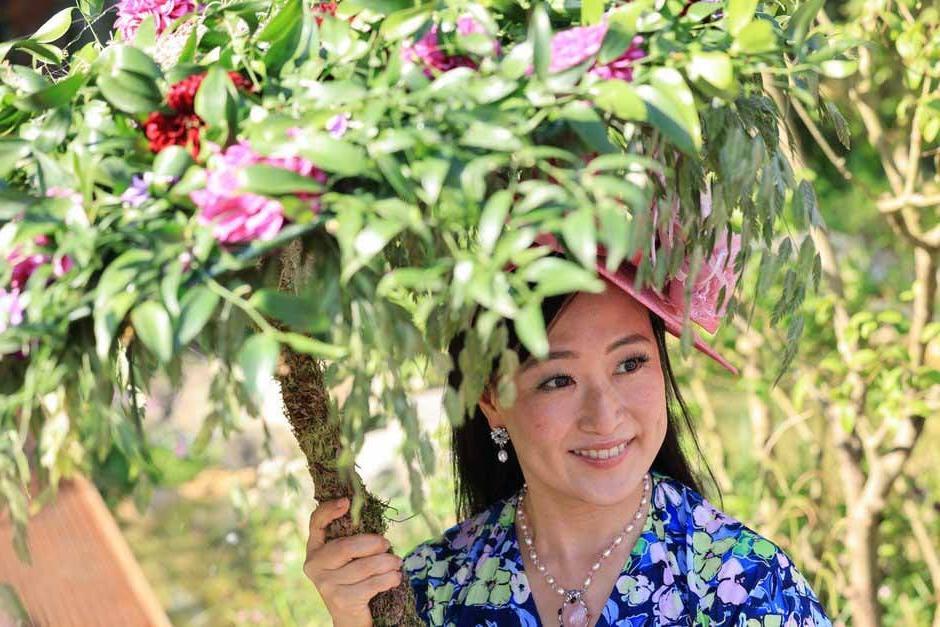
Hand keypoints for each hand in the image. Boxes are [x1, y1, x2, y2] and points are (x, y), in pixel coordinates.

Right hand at [303, 498, 402, 626]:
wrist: (350, 617)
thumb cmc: (353, 579)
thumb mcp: (349, 557)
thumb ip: (352, 538)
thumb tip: (370, 513)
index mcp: (315, 549)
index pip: (316, 523)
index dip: (329, 510)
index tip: (347, 501)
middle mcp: (315, 565)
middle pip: (346, 547)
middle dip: (372, 543)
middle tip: (387, 544)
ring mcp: (326, 584)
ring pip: (363, 567)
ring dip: (386, 563)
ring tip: (397, 563)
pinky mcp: (341, 600)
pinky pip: (371, 584)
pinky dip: (388, 579)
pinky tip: (395, 577)